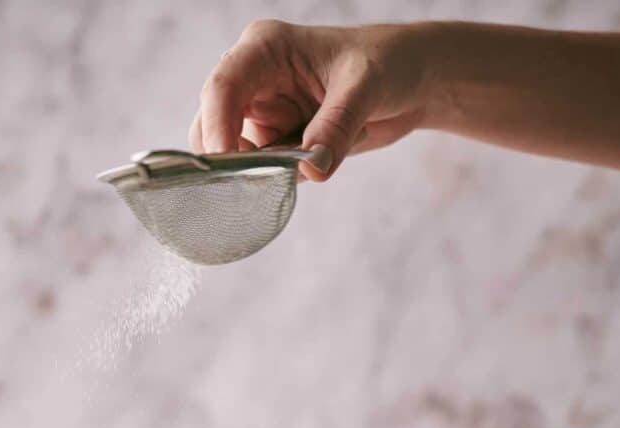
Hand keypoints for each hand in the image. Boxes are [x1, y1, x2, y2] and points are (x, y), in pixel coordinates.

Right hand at [188, 20, 429, 180]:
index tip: (228, 168)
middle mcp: (254, 81)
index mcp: (264, 49)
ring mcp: (262, 115)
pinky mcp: (275, 143)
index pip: (222, 88)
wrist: (408, 83)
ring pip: (234, 157)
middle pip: (211, 127)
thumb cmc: (385, 64)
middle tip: (260, 185)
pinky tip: (319, 163)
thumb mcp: (366, 87)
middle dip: (229, 160)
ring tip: (309, 164)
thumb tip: (312, 167)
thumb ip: (337, 125)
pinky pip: (264, 174)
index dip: (218, 128)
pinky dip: (281, 182)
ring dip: (262, 174)